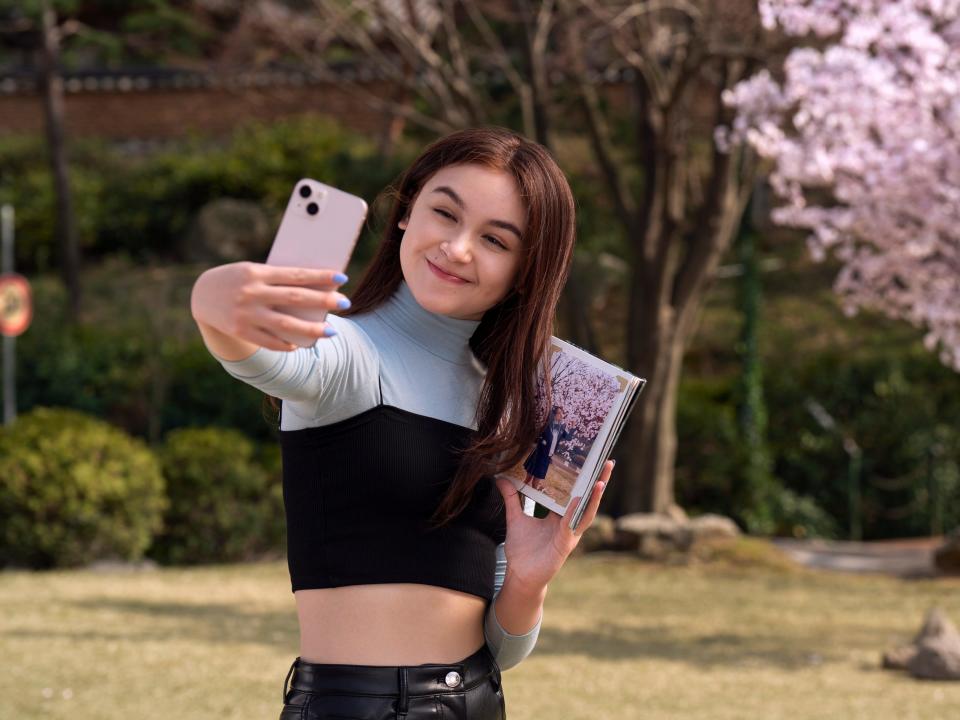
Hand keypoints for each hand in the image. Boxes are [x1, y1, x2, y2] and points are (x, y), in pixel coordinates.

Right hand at [190, 261, 349, 350]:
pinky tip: (301, 344)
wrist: (201, 294)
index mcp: (256, 272)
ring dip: (312, 330)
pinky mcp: (241, 331)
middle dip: (323, 301)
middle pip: (295, 299)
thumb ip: (277, 279)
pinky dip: (287, 344)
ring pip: (286, 325)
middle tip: (345, 303)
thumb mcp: (253, 271)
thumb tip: (312, 289)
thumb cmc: (237, 279)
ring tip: (332, 331)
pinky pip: (270, 341)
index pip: (295, 275)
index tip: (342, 278)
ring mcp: (246, 315)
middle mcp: (251, 293)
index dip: (320, 277)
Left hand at [493, 459, 614, 593]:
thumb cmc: (522, 550)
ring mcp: (570, 534)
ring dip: (595, 497)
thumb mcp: (515, 518)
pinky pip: (572, 526)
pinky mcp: (565, 544)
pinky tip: (578, 500)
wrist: (519, 575)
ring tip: (601, 480)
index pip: (575, 492)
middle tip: (608, 462)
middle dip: (599, 482)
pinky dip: (574, 513)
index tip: (589, 458)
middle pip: (587, 499)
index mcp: (560, 515)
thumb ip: (511, 498)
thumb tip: (501, 479)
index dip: (583, 478)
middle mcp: (569, 523)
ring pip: (587, 512)